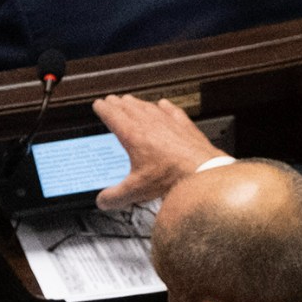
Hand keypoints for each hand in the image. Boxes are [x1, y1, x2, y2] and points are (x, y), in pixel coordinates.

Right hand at [92, 94, 224, 209]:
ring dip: (137, 103)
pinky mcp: (184, 125)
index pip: (112, 114)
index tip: (98, 105)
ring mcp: (168, 122)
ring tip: (131, 101)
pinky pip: (171, 110)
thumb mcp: (136, 190)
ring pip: (147, 106)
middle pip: (128, 107)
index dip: (103, 108)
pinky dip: (164, 106)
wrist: (203, 172)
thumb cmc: (172, 177)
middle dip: (118, 103)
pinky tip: (163, 104)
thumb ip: (115, 196)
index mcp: (132, 135)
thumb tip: (103, 201)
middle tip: (111, 101)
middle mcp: (149, 123)